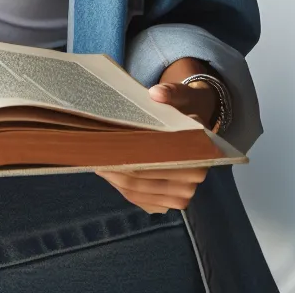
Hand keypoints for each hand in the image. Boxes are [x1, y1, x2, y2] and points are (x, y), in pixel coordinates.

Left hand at [97, 80, 217, 213]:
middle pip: (144, 180)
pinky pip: (142, 201)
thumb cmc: (183, 110)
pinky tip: (110, 175)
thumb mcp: (180, 96)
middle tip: (94, 156)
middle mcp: (195, 177)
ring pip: (140, 193)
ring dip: (116, 180)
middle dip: (117, 169)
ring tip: (97, 163)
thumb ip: (171, 93)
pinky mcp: (170, 202)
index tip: (106, 148)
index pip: (158, 160)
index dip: (130, 155)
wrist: (194, 128)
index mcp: (200, 152)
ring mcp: (183, 194)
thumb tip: (157, 94)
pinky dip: (124, 189)